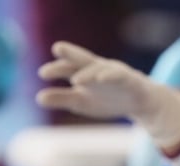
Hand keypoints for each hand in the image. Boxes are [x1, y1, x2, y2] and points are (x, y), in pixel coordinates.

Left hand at [37, 42, 179, 148]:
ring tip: (76, 80)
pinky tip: (102, 79)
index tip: (42, 74)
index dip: (56, 69)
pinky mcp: (130, 80)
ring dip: (89, 73)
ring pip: (100, 68)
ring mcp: (115, 73)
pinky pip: (120, 76)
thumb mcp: (81, 102)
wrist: (140, 103)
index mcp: (85, 73)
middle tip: (57, 48)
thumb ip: (62, 99)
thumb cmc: (108, 99)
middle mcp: (99, 69)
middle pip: (83, 58)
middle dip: (71, 52)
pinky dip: (111, 76)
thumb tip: (38, 98)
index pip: (69, 67)